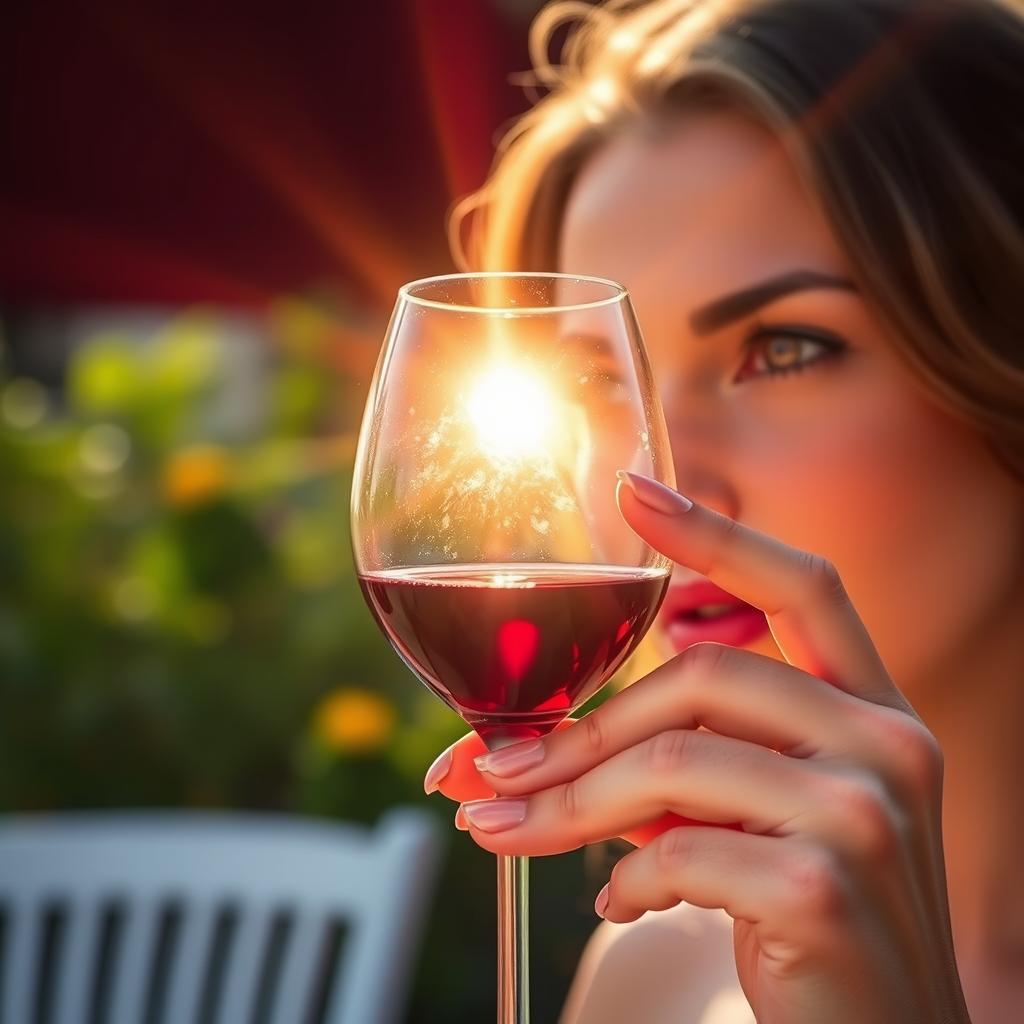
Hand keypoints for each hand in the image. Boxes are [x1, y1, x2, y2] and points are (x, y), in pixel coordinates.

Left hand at [425, 473, 970, 1023]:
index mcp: (872, 711)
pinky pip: (677, 851)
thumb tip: (526, 751)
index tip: (635, 491)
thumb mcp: (753, 820)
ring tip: (503, 828)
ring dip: (567, 801)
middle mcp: (886, 744)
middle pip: (701, 677)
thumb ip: (672, 766)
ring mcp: (866, 813)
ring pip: (671, 762)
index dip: (719, 534)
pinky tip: (616, 903)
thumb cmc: (810, 918)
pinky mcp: (822, 886)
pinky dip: (624, 877)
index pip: (805, 587)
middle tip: (490, 765)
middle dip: (581, 727)